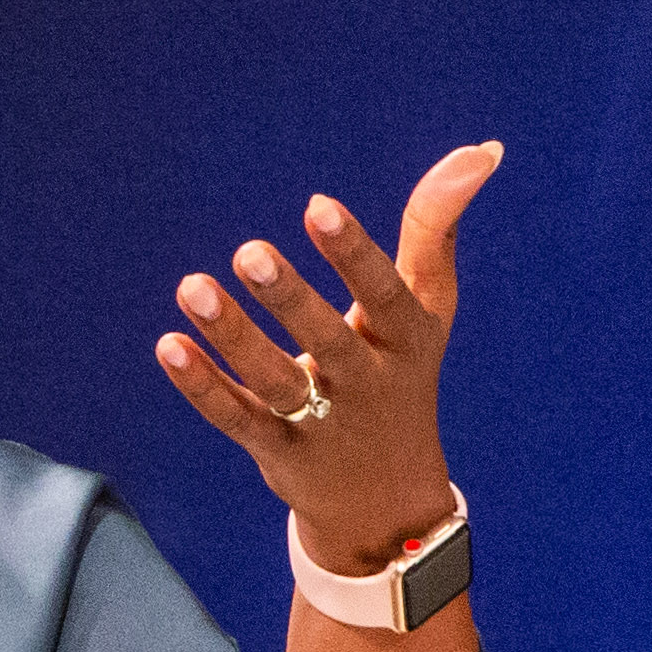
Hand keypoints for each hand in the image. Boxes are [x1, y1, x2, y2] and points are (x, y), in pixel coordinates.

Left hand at [156, 141, 501, 569]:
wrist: (389, 501)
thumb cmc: (402, 373)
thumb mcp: (429, 306)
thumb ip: (437, 227)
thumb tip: (482, 149)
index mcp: (407, 341)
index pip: (386, 295)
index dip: (354, 253)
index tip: (318, 205)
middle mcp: (368, 385)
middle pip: (329, 343)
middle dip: (290, 299)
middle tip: (249, 251)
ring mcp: (322, 425)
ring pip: (276, 382)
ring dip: (235, 337)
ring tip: (192, 285)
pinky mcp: (280, 454)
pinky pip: (238, 419)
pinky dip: (203, 387)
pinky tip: (169, 344)